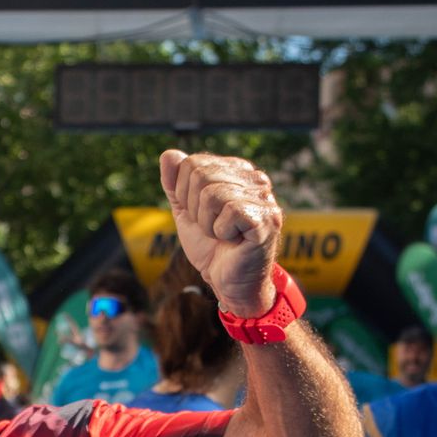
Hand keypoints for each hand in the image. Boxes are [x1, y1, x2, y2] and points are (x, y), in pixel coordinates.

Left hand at [159, 151, 282, 316]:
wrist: (227, 281)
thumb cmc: (211, 247)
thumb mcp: (186, 213)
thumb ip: (175, 184)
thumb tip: (168, 154)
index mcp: (236, 171)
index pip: (192, 163)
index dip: (184, 195)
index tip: (200, 215)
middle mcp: (254, 178)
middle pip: (200, 175)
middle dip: (194, 210)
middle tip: (211, 228)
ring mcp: (264, 197)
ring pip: (212, 194)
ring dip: (207, 223)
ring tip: (222, 235)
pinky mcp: (267, 218)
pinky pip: (229, 211)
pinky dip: (221, 232)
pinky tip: (233, 240)